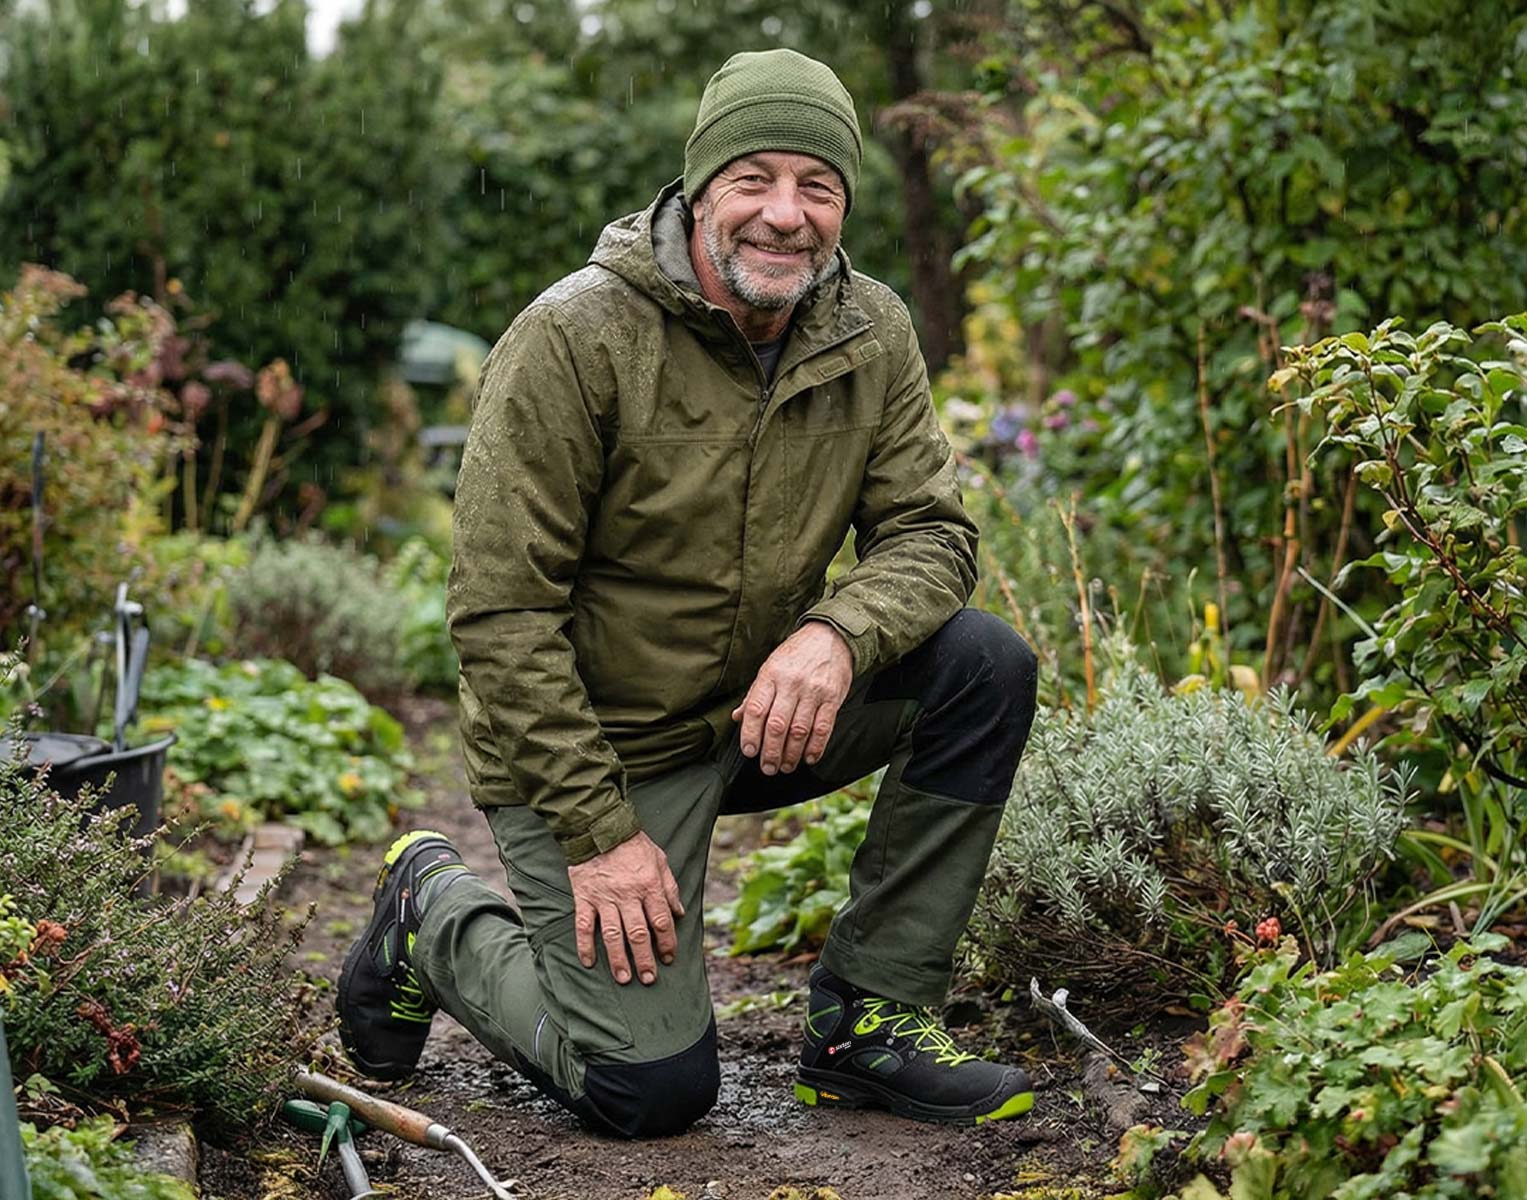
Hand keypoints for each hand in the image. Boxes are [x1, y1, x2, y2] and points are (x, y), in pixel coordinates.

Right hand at [567, 832, 683, 985]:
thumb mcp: (660, 860)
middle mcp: (628, 895)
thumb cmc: (633, 844)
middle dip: (645, 960)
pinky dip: (585, 945)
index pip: (662, 922)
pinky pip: (584, 925)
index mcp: (649, 886)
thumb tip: (680, 913)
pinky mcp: (584, 897)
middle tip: (649, 979)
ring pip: (613, 935)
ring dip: (619, 960)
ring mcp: (605, 898)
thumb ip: (670, 888)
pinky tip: (588, 962)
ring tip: (624, 978)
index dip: (667, 943)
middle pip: (639, 934)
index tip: (669, 958)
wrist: (599, 827)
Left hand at [731, 621, 853, 775]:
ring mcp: (813, 691)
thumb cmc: (796, 654)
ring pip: (799, 731)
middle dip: (771, 752)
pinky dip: (815, 747)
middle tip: (767, 767)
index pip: (756, 709)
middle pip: (777, 725)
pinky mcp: (832, 698)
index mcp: (771, 675)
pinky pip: (823, 728)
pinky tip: (808, 758)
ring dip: (791, 754)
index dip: (751, 734)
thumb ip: (755, 694)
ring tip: (785, 766)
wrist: (831, 636)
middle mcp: (791, 683)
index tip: (749, 751)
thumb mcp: (770, 667)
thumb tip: (738, 717)